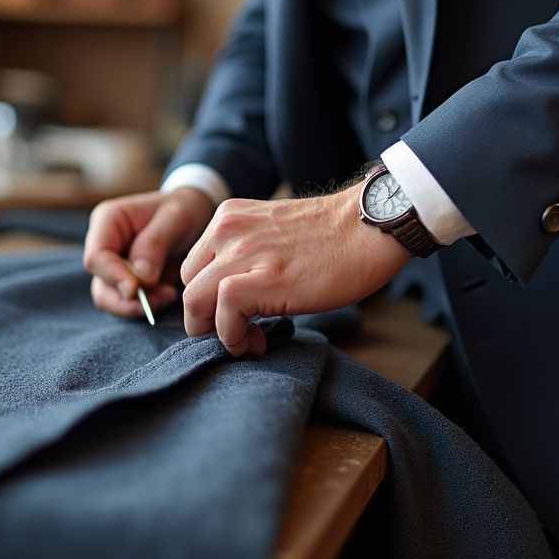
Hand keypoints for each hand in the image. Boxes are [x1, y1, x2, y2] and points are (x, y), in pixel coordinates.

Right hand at [83, 187, 215, 318]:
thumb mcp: (176, 218)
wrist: (196, 215)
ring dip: (138, 306)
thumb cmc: (184, 209)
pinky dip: (148, 305)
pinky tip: (169, 294)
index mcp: (108, 221)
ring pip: (111, 299)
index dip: (112, 276)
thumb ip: (155, 244)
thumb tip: (140, 278)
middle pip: (101, 283)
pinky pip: (128, 303)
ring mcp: (114, 265)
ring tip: (169, 295)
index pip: (96, 257)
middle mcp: (105, 245)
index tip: (135, 289)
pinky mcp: (128, 281)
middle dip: (128, 298)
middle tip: (161, 297)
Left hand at [180, 188, 411, 355]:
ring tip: (249, 340)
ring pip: (194, 300)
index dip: (209, 298)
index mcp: (229, 217)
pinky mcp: (262, 278)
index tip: (238, 315)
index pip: (194, 266)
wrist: (370, 228)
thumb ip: (247, 255)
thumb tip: (233, 300)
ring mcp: (242, 253)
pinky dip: (231, 336)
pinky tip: (255, 340)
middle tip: (243, 331)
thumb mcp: (274, 234)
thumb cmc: (335, 237)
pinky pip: (221, 311)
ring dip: (216, 331)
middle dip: (207, 316)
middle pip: (188, 284)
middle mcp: (227, 230)